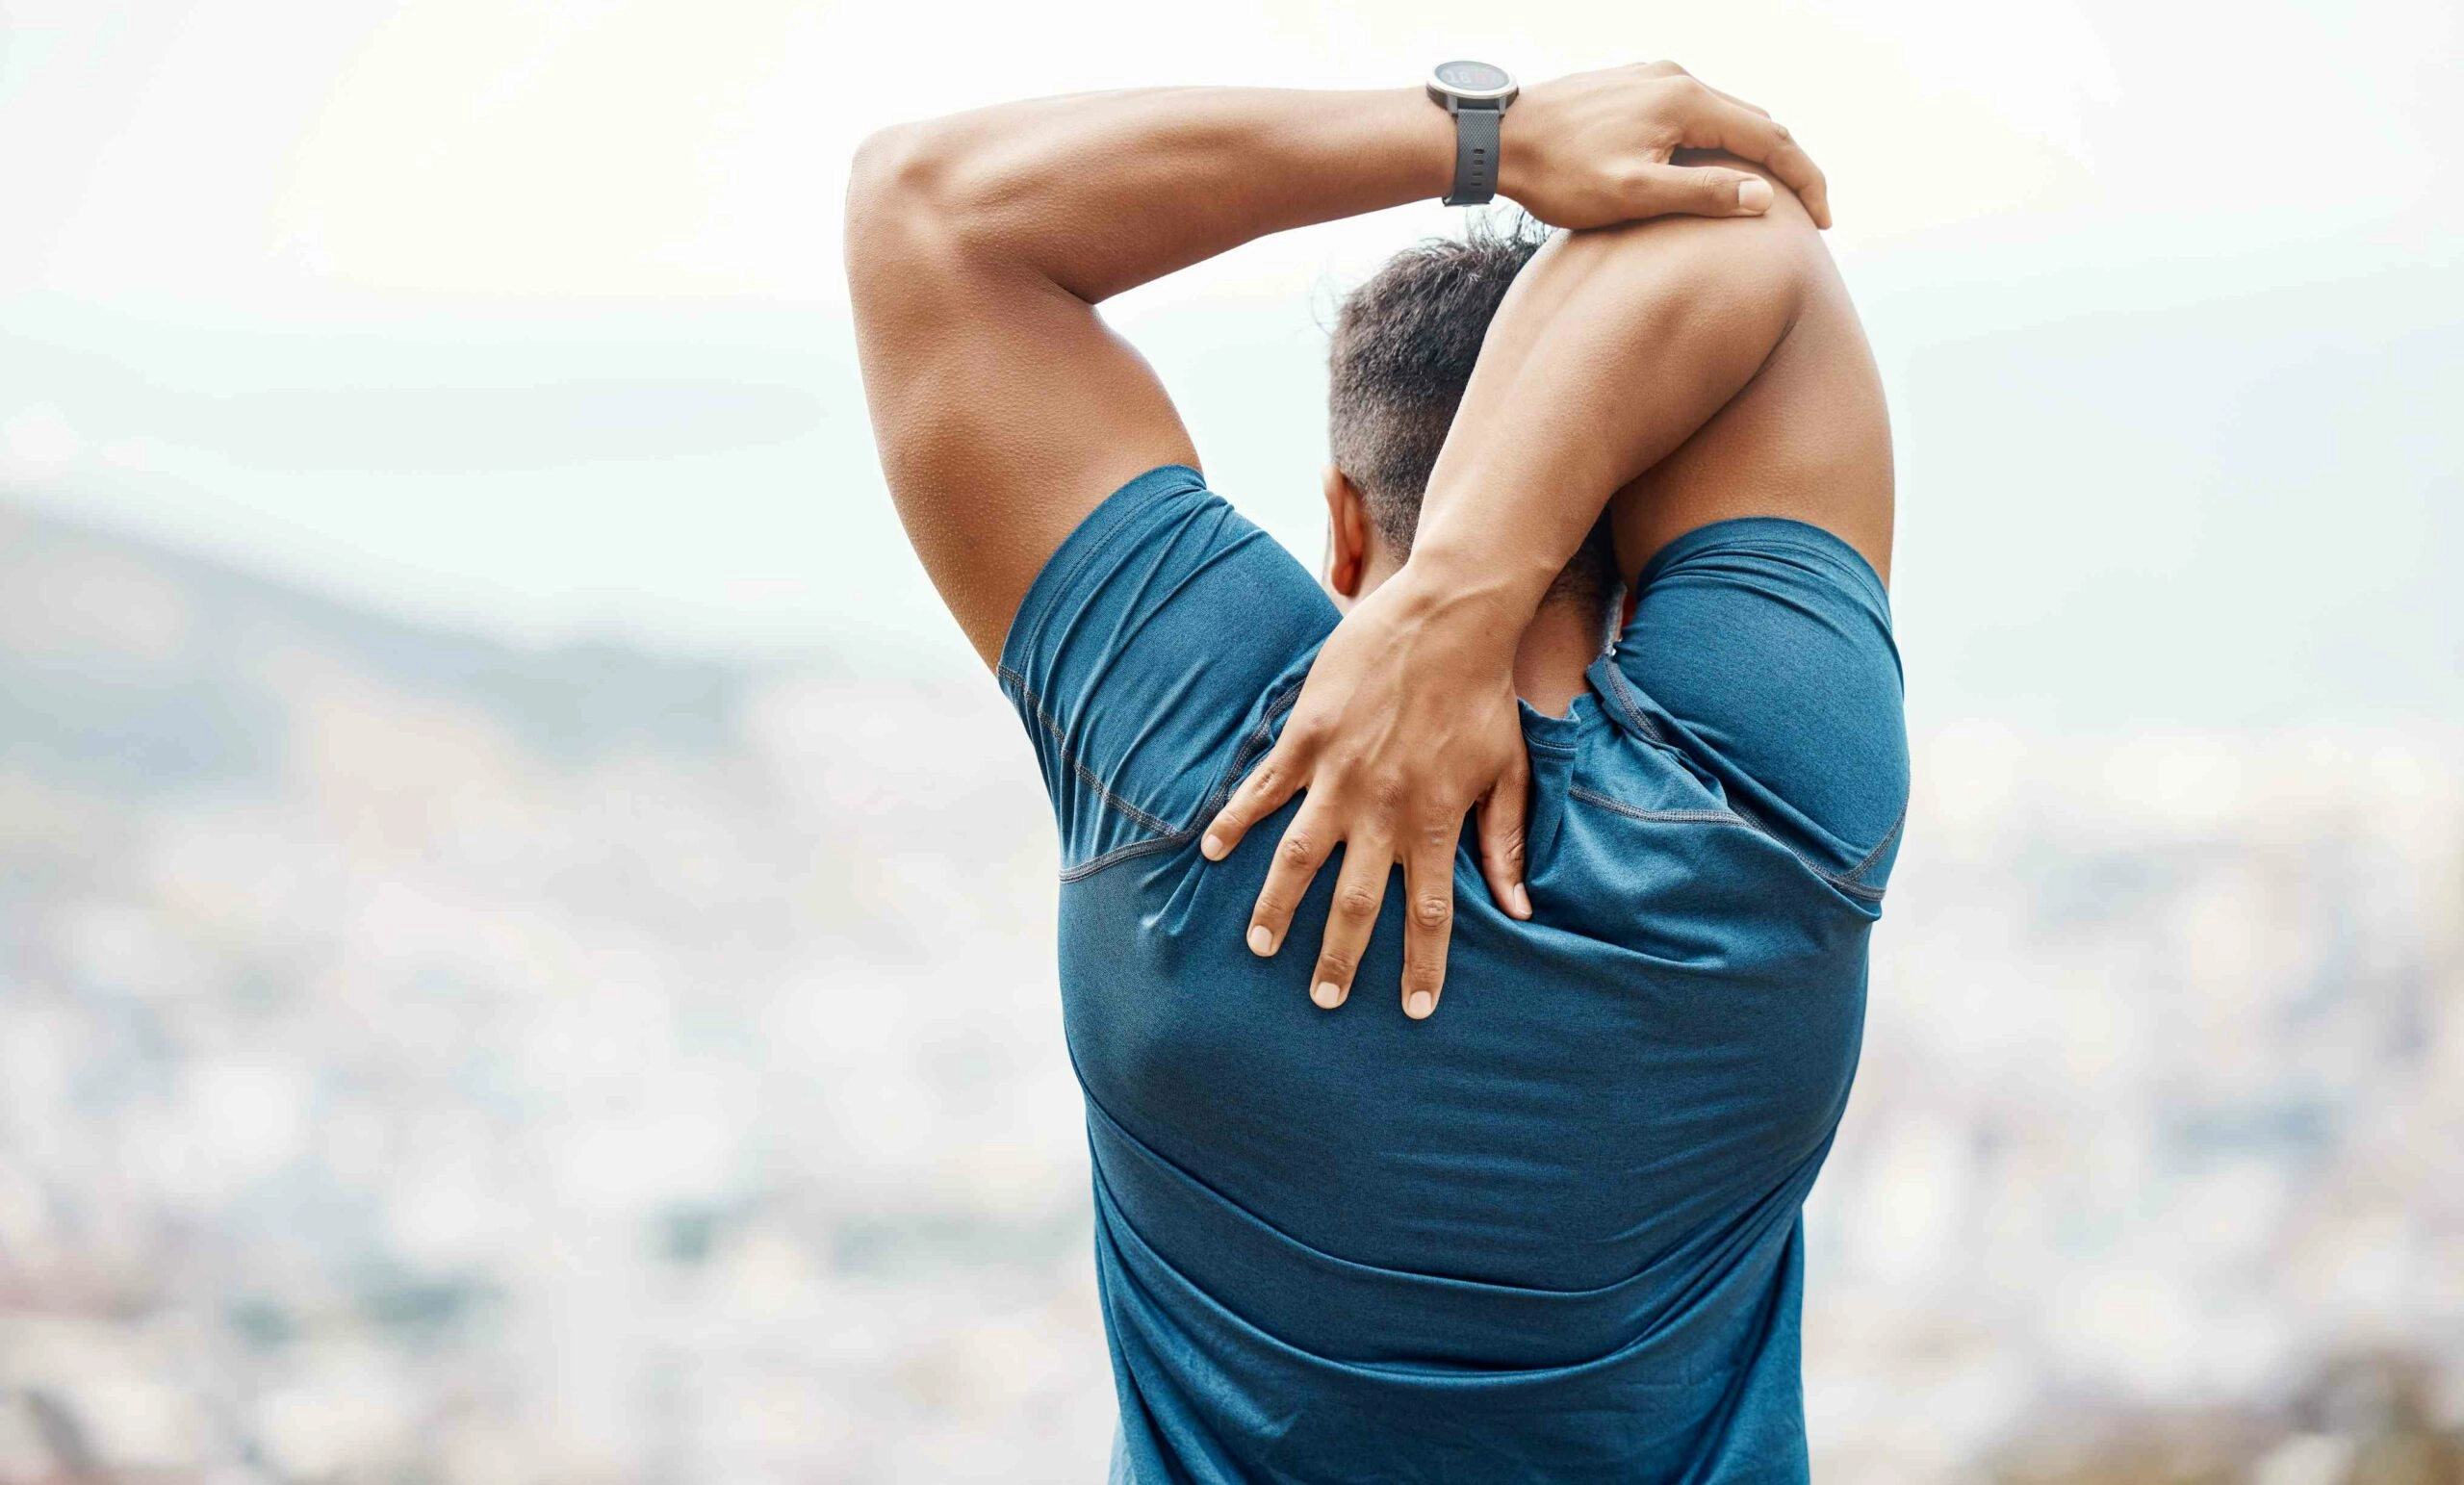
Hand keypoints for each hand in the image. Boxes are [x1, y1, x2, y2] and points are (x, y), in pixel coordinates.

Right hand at [1198, 565, 1533, 1019]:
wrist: (1450, 617)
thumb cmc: (1484, 696)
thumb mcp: (1508, 771)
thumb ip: (1504, 843)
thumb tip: (1522, 909)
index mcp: (1435, 822)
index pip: (1429, 913)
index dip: (1422, 965)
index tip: (1415, 1010)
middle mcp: (1383, 809)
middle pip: (1356, 903)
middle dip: (1338, 958)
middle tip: (1323, 1001)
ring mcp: (1339, 775)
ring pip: (1299, 857)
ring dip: (1277, 906)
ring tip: (1260, 946)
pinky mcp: (1307, 738)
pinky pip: (1263, 789)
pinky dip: (1236, 820)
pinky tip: (1211, 849)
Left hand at [1500, 61, 1830, 229]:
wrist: (1497, 138)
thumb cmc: (1557, 174)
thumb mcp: (1633, 196)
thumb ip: (1701, 195)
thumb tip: (1766, 198)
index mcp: (1685, 101)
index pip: (1770, 138)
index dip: (1805, 179)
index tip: (1824, 221)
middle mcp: (1676, 78)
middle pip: (1755, 121)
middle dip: (1788, 166)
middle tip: (1810, 214)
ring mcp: (1654, 78)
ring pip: (1725, 115)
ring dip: (1754, 153)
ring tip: (1772, 198)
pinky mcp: (1634, 87)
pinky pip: (1695, 112)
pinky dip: (1720, 141)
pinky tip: (1718, 170)